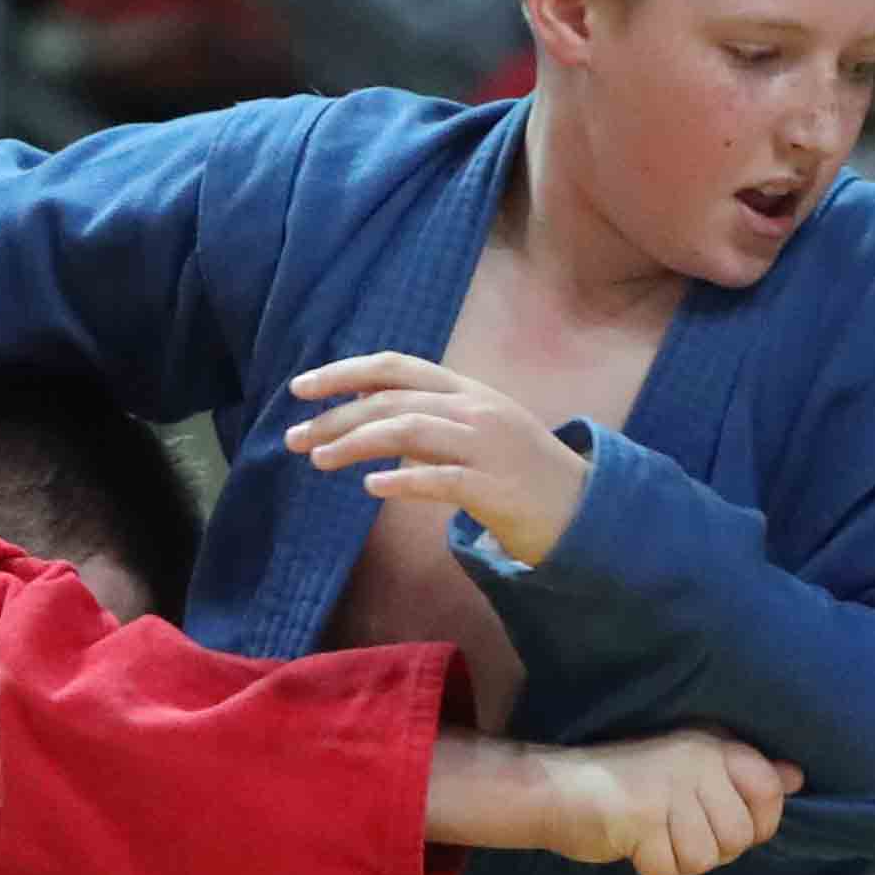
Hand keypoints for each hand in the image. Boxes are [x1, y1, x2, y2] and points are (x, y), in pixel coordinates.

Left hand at [286, 350, 588, 565]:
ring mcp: (488, 447)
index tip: (300, 388)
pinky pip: (443, 480)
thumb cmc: (516, 469)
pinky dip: (404, 480)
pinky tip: (372, 487)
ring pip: (410, 432)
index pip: (396, 367)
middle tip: (293, 438)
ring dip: (356, 445)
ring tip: (318, 461)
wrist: (580, 507)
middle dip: (336, 416)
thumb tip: (362, 407)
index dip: (344, 372)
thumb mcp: (474, 426)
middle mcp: (476, 409)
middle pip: (393, 401)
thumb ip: (426, 413)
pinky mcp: (496, 488)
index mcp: (466, 390)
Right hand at [528, 727, 799, 874]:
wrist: (557, 786)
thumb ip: (744, 773)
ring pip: (705, 860)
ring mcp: (668, 792)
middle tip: (678, 830)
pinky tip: (635, 845)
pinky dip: (651, 868)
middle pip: (738, 838)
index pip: (769, 791)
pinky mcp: (640, 822)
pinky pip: (669, 872)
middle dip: (711, 848)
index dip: (759, 822)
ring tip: (655, 835)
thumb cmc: (629, 777)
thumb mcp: (691, 764)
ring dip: (678, 859)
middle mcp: (695, 764)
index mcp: (712, 746)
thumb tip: (796, 778)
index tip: (729, 823)